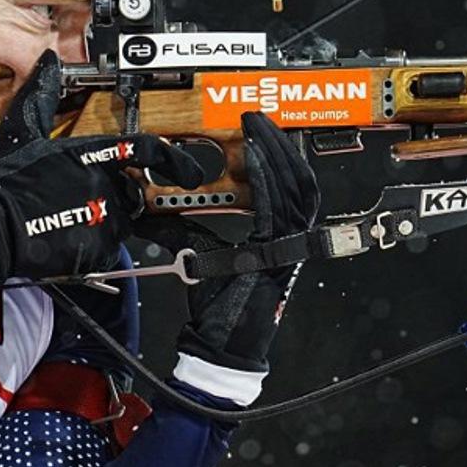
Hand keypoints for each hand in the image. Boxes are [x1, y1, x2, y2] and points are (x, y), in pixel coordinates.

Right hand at [0, 51, 201, 281]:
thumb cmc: (6, 181)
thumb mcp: (22, 130)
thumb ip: (41, 95)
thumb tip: (47, 61)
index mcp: (92, 153)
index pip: (147, 150)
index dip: (175, 161)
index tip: (189, 173)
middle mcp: (105, 184)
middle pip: (132, 191)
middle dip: (117, 197)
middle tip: (83, 204)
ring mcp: (105, 218)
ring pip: (123, 222)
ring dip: (105, 223)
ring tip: (69, 221)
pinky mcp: (98, 249)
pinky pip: (109, 249)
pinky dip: (94, 247)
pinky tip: (67, 240)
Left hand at [139, 112, 318, 403]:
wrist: (222, 346)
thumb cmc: (218, 311)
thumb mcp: (206, 260)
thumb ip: (197, 234)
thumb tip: (168, 214)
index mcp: (279, 241)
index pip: (289, 189)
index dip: (278, 157)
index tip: (260, 131)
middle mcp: (290, 242)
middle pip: (299, 181)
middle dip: (280, 145)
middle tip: (260, 119)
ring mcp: (287, 247)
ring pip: (294, 189)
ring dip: (276, 155)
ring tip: (259, 130)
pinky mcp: (275, 253)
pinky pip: (276, 208)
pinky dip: (266, 180)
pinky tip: (254, 159)